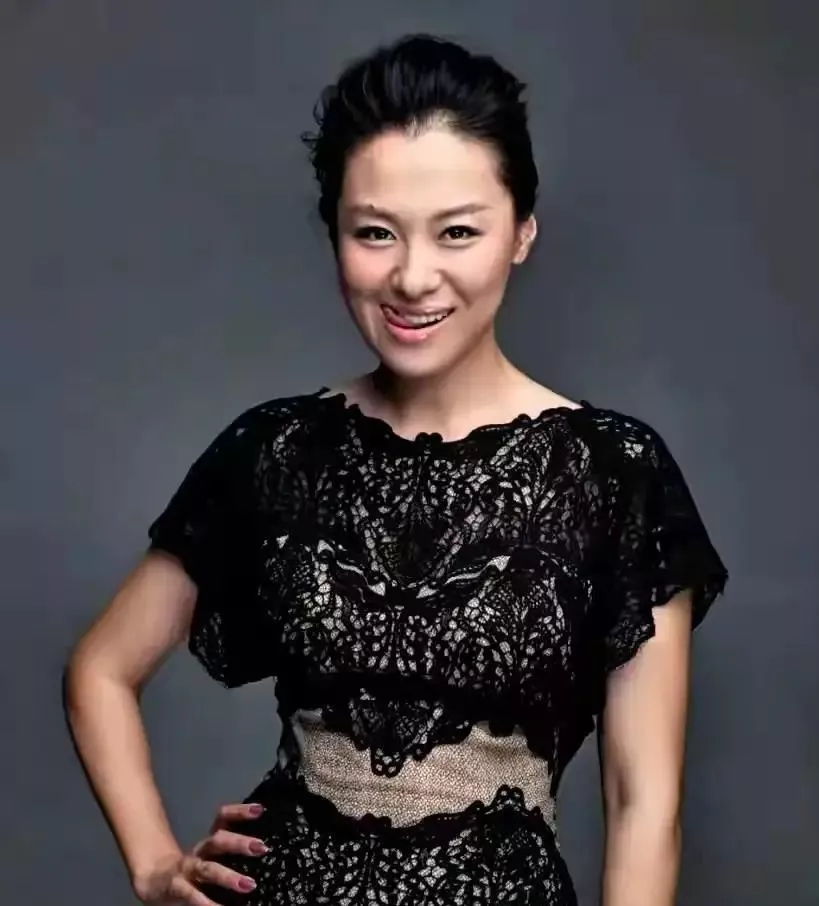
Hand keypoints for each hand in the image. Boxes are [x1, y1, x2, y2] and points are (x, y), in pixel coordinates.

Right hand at [134, 802, 267, 904]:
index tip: (259, 809)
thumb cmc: (189, 870)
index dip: (239, 812)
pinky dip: (205, 903)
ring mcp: (186, 870)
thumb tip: (261, 850)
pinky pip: (191, 894)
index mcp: (208, 843)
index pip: (222, 819)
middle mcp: (199, 852)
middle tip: (262, 847)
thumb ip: (227, 854)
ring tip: (249, 885)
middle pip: (218, 841)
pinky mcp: (175, 888)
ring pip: (207, 869)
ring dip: (228, 877)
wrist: (151, 880)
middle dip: (239, 843)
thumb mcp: (208, 858)